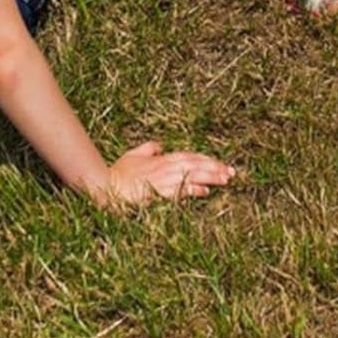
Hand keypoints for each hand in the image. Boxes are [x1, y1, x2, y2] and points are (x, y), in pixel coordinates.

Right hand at [98, 141, 235, 207]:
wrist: (105, 186)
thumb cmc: (118, 174)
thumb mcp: (133, 156)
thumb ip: (148, 149)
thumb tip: (159, 145)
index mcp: (162, 159)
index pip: (190, 157)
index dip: (206, 160)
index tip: (222, 164)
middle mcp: (165, 167)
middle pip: (195, 164)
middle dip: (215, 167)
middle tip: (233, 172)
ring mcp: (162, 179)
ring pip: (191, 175)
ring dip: (210, 176)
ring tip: (226, 179)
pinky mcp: (157, 192)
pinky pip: (178, 190)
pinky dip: (192, 189)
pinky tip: (204, 192)